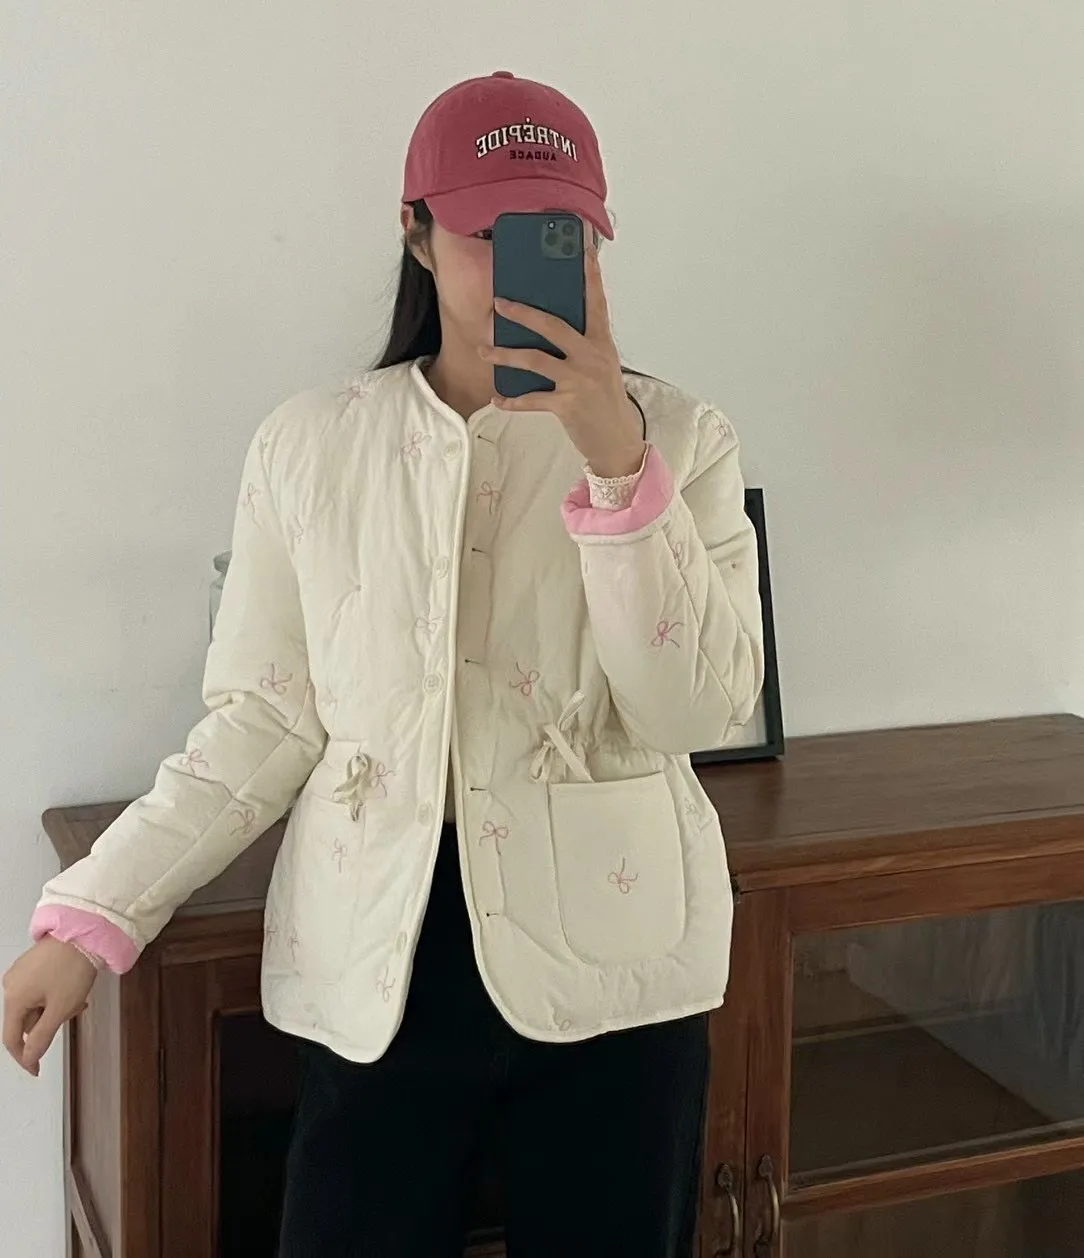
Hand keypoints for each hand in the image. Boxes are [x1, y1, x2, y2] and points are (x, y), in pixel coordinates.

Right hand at [3, 939, 95, 1075]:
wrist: (84, 931)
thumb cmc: (72, 966)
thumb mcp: (60, 1009)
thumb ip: (42, 1037)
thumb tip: (29, 1058)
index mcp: (13, 998)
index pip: (11, 1039)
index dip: (25, 1056)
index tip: (36, 1069)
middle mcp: (12, 985)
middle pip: (27, 1020)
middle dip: (51, 1021)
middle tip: (74, 1010)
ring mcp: (22, 973)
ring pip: (37, 1005)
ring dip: (57, 1007)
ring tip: (79, 996)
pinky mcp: (33, 965)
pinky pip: (40, 990)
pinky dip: (56, 994)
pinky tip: (74, 987)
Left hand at [480, 245, 646, 478]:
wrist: (617, 440)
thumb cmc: (605, 401)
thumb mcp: (601, 366)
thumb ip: (581, 345)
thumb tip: (548, 328)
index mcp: (601, 343)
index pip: (595, 303)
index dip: (589, 276)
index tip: (583, 250)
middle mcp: (591, 357)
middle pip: (552, 326)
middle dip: (522, 313)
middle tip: (499, 303)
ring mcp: (578, 380)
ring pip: (534, 360)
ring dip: (504, 355)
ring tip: (484, 351)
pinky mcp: (567, 404)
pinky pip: (531, 399)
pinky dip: (511, 400)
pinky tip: (497, 399)